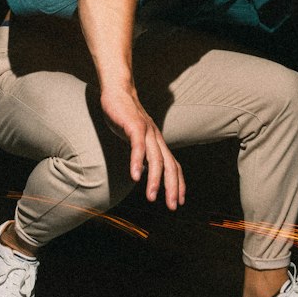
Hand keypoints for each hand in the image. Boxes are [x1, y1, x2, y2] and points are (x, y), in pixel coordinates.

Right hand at [100, 84, 185, 208]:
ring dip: (155, 180)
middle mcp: (156, 138)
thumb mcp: (136, 137)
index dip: (178, 184)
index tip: (179, 201)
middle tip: (173, 206)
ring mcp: (147, 131)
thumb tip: (144, 170)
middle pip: (170, 166)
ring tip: (152, 197)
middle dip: (173, 187)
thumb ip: (142, 152)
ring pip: (156, 159)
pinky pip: (138, 147)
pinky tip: (134, 176)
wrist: (118, 90)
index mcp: (158, 142)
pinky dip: (137, 162)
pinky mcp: (134, 125)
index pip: (174, 166)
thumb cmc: (125, 115)